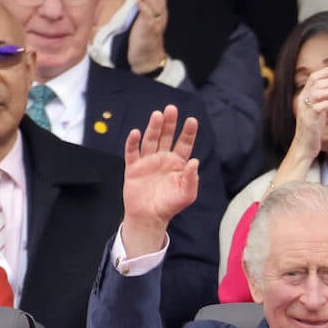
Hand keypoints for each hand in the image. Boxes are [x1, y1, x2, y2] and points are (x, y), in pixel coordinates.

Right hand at [121, 105, 200, 254]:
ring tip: (157, 115)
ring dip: (153, 127)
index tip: (192, 121)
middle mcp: (162, 158)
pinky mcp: (133, 168)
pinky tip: (136, 133)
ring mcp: (147, 161)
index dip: (188, 132)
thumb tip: (195, 161)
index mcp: (177, 163)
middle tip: (171, 109)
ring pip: (150, 140)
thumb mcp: (187, 195)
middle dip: (169, 123)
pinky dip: (133, 142)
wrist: (149, 218)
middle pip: (166, 136)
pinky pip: (132, 152)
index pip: (184, 143)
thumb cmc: (169, 205)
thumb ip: (192, 179)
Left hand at [128, 0, 169, 73]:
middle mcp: (160, 16)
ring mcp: (156, 23)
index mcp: (159, 12)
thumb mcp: (144, 19)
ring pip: (155, 4)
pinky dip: (145, 8)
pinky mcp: (150, 31)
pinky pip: (149, 18)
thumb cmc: (143, 38)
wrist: (147, 58)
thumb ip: (144, 7)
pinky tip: (139, 0)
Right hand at [271, 64, 327, 188]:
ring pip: (316, 92)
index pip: (314, 77)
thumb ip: (323, 99)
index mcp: (304, 97)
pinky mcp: (309, 121)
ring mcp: (305, 110)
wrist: (305, 146)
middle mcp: (303, 101)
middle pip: (316, 82)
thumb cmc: (313, 129)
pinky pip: (318, 107)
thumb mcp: (318, 111)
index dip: (326, 71)